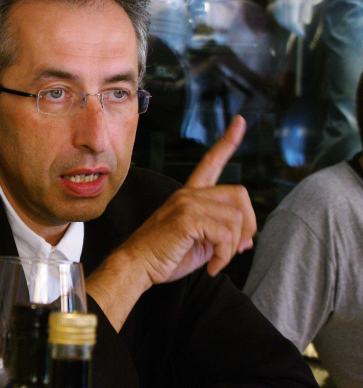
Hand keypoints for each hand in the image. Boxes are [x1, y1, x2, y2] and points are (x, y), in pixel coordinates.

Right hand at [86, 116, 255, 330]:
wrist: (137, 266)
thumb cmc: (165, 255)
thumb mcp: (200, 242)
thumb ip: (222, 234)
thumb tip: (248, 239)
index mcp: (190, 195)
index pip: (211, 162)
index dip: (228, 142)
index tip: (240, 121)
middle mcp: (189, 194)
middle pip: (239, 194)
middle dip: (247, 225)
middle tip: (237, 249)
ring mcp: (186, 203)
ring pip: (235, 218)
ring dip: (233, 246)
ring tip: (217, 262)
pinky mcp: (186, 218)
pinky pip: (225, 233)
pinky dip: (224, 255)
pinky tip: (211, 266)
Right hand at [270, 0, 317, 36]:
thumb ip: (306, 9)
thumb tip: (305, 23)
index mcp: (292, 4)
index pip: (293, 22)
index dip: (297, 30)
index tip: (302, 35)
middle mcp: (283, 4)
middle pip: (285, 22)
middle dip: (292, 28)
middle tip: (300, 30)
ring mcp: (278, 2)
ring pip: (279, 18)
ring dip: (286, 23)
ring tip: (294, 25)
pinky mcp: (276, 0)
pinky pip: (276, 12)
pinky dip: (280, 17)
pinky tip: (286, 17)